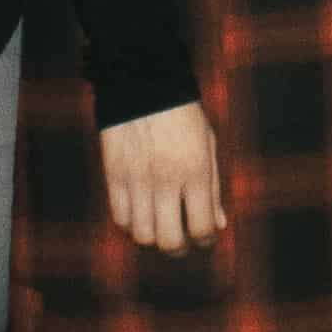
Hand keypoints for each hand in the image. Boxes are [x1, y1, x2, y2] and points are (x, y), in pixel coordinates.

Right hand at [100, 104, 226, 253]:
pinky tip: (140, 212)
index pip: (202, 228)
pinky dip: (131, 223)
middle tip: (182, 241)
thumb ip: (213, 187)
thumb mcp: (207, 144)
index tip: (205, 237)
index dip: (206, 241)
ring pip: (141, 236)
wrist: (142, 81)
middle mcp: (165, 179)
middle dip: (179, 249)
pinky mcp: (113, 174)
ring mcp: (136, 179)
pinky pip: (119, 218)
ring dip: (153, 238)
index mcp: (195, 170)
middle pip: (169, 241)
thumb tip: (218, 225)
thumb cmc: (182, 114)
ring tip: (160, 226)